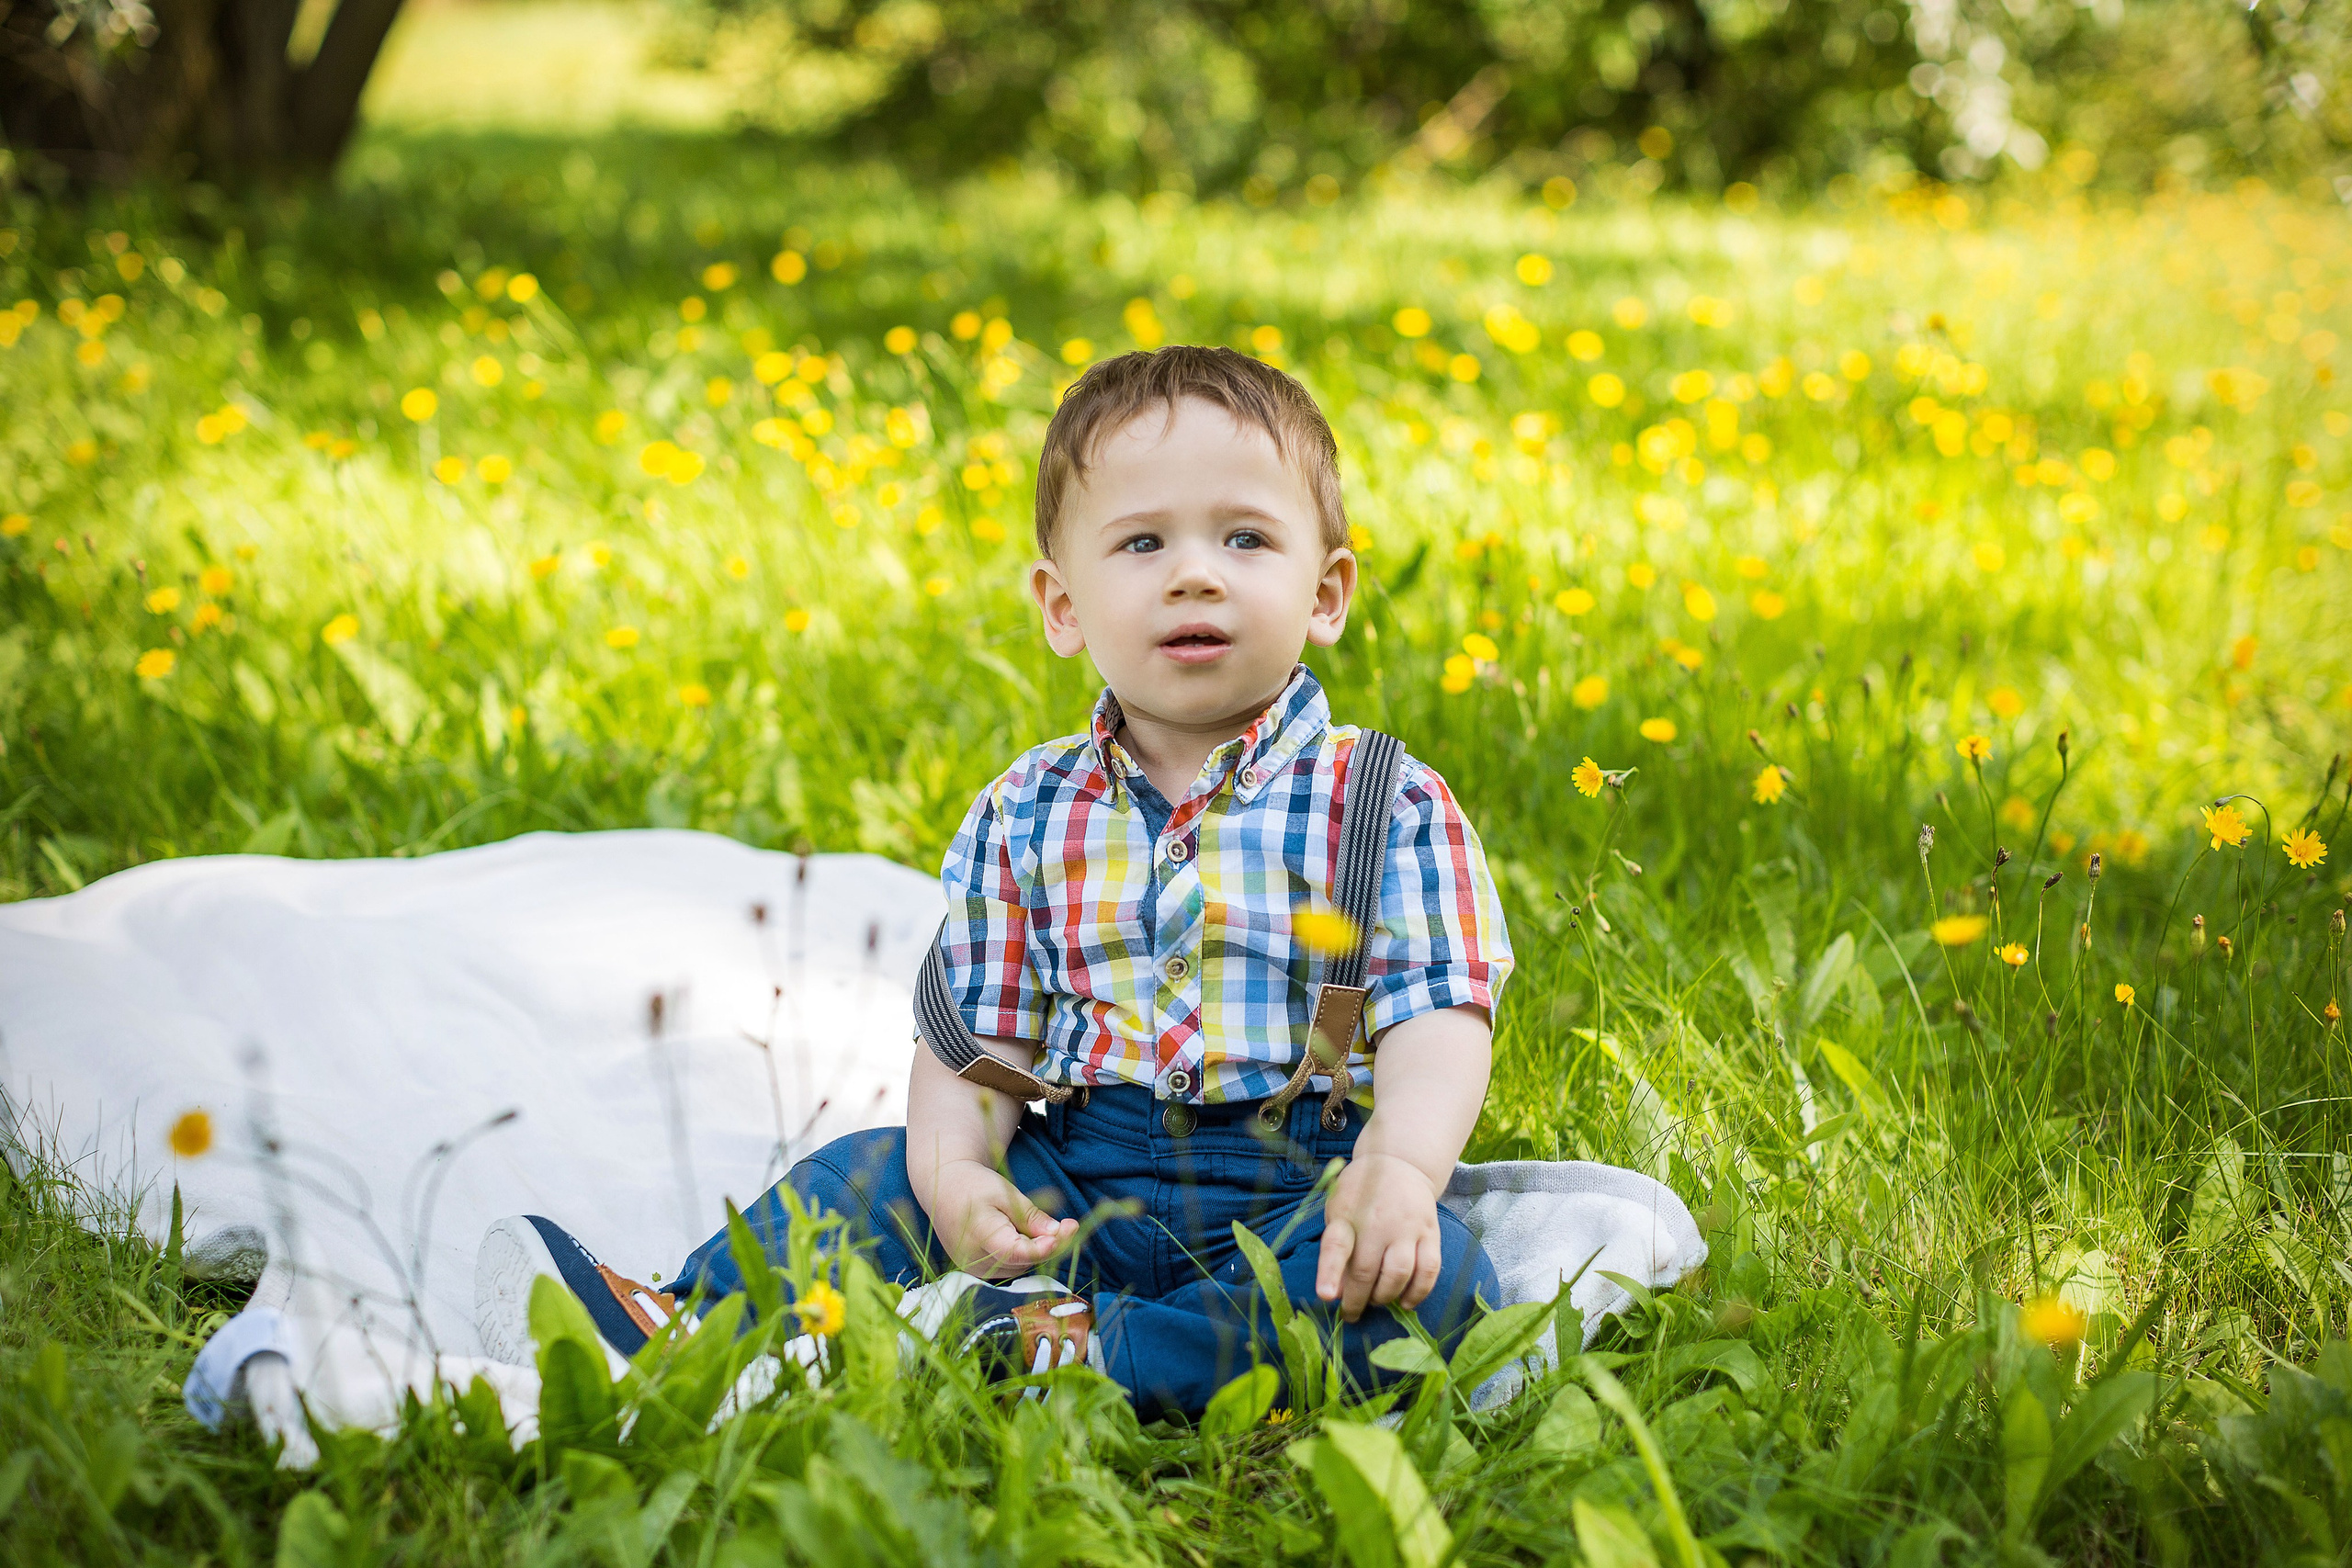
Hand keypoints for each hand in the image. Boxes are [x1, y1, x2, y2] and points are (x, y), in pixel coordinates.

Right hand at [924, 1159, 1077, 1279]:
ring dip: (1036, 1249)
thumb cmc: (974, 1185)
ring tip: (1042, 1225)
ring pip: (1020, 1266)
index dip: (1046, 1246)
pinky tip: (1025, 1234)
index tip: (1069, 1229)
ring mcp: (975, 1269)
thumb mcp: (1006, 1194)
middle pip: (1023, 1261)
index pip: (1019, 1252)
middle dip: (1049, 1244)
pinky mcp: (978, 1270)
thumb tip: (1057, 1235)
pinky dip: (1023, 1253)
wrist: (944, 1188)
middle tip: (1070, 1224)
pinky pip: (1010, 1266)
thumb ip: (1031, 1217)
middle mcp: (975, 1261)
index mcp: (980, 1237)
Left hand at [1314, 1151, 1442, 1321]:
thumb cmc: (1361, 1195)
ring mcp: (1407, 1227)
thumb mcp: (1338, 1213)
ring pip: (1398, 1274)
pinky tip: (1406, 1302)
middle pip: (1367, 1271)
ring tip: (1377, 1300)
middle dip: (1357, 1300)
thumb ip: (1335, 1251)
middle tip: (1351, 1312)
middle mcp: (1377, 1222)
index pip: (1336, 1246)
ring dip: (1385, 1297)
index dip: (1329, 1273)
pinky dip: (1418, 1292)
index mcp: (1347, 1215)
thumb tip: (1335, 1294)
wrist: (1399, 1164)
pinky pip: (1429, 1270)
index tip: (1327, 1297)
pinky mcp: (1431, 1233)